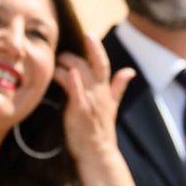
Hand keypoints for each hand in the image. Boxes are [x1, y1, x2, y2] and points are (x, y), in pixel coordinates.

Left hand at [56, 36, 142, 185]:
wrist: (98, 151)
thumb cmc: (100, 128)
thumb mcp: (112, 104)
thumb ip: (119, 86)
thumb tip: (130, 71)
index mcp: (106, 90)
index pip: (103, 63)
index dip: (95, 48)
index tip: (88, 34)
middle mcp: (99, 92)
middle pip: (89, 65)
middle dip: (74, 55)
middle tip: (61, 54)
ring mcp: (90, 101)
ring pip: (80, 74)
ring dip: (67, 65)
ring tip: (55, 64)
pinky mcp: (79, 111)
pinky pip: (76, 93)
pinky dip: (72, 81)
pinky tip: (66, 73)